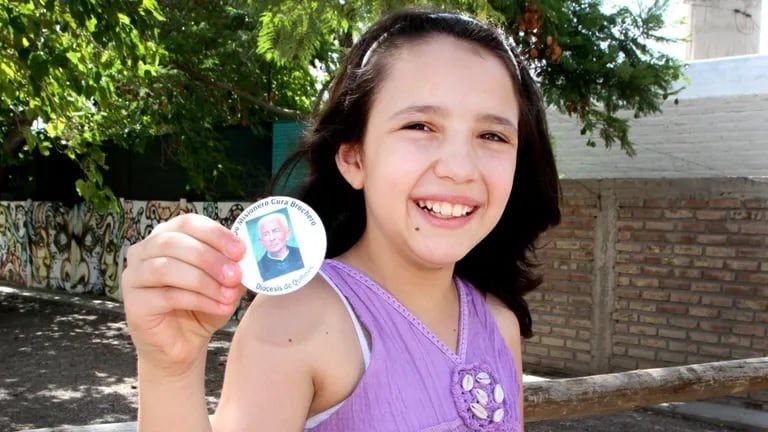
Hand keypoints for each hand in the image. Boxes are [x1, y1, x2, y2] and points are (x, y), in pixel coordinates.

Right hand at [121, 213, 245, 374]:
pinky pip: (166, 295)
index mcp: (166, 236)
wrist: (182, 345)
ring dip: (204, 281)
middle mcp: (144, 251)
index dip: (215, 234)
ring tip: (229, 295)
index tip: (240, 251)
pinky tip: (220, 308)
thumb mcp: (222, 282)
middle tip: (236, 274)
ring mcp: (133, 277)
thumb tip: (247, 257)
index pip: (188, 223)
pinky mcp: (133, 304)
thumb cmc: (201, 306)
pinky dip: (198, 300)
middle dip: (210, 258)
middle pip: (174, 242)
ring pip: (167, 268)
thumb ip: (231, 266)